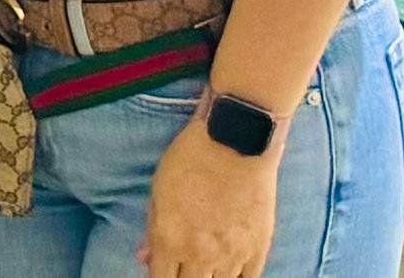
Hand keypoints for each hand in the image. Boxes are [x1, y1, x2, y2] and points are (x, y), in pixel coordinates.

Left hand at [142, 116, 279, 277]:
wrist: (236, 138)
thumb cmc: (191, 158)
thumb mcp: (159, 190)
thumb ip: (153, 229)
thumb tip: (145, 258)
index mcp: (170, 241)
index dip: (160, 277)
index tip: (164, 271)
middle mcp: (200, 255)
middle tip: (185, 268)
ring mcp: (232, 255)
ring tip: (207, 268)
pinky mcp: (258, 248)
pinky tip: (229, 272)